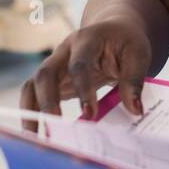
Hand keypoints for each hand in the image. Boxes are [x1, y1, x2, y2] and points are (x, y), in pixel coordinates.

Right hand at [19, 18, 152, 131]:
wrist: (114, 31)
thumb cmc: (126, 42)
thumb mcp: (138, 54)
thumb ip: (134, 80)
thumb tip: (135, 110)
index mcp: (87, 39)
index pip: (79, 65)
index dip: (83, 90)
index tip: (90, 114)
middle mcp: (64, 51)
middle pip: (46, 74)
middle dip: (48, 101)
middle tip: (55, 126)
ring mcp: (55, 65)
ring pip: (33, 85)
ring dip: (31, 110)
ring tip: (35, 137)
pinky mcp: (52, 80)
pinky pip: (35, 95)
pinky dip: (32, 114)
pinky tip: (37, 134)